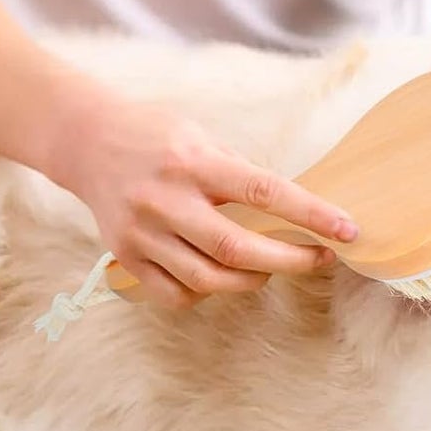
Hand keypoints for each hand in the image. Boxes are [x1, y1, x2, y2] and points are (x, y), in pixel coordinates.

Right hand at [49, 90, 357, 308]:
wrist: (83, 141)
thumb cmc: (156, 136)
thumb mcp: (203, 137)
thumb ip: (242, 172)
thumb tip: (296, 207)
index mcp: (193, 163)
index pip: (263, 192)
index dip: (310, 214)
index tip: (347, 230)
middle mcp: (166, 200)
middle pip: (237, 249)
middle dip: (290, 260)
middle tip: (321, 258)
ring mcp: (142, 233)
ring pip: (209, 279)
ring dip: (253, 279)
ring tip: (271, 265)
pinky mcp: (126, 256)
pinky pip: (177, 294)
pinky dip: (207, 293)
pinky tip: (220, 275)